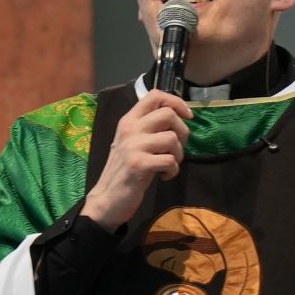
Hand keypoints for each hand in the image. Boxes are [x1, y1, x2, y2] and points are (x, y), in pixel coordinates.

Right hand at [81, 90, 192, 229]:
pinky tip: (163, 176)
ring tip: (168, 165)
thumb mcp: (131, 142)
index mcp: (129, 120)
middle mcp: (130, 129)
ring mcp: (134, 146)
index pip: (155, 95)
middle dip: (182, 131)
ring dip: (178, 154)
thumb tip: (178, 117)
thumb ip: (148, 127)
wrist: (107, 198)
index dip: (176, 102)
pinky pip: (170, 160)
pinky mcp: (139, 164)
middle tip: (176, 147)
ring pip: (172, 138)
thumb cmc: (123, 170)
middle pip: (168, 114)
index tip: (186, 116)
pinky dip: (173, 171)